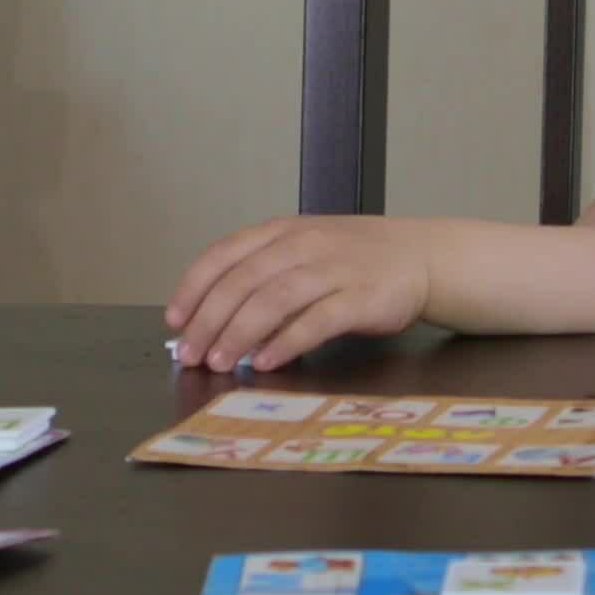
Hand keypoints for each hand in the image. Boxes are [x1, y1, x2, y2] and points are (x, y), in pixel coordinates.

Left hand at [164, 214, 436, 374]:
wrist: (420, 256)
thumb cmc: (353, 259)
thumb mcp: (303, 252)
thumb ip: (263, 277)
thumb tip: (213, 321)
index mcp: (281, 231)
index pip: (224, 255)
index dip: (194, 288)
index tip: (174, 320)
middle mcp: (302, 245)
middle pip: (243, 281)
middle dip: (209, 321)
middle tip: (190, 354)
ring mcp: (333, 269)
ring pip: (273, 299)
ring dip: (240, 333)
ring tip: (220, 362)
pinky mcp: (361, 297)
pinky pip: (316, 321)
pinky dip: (287, 342)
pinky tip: (266, 361)